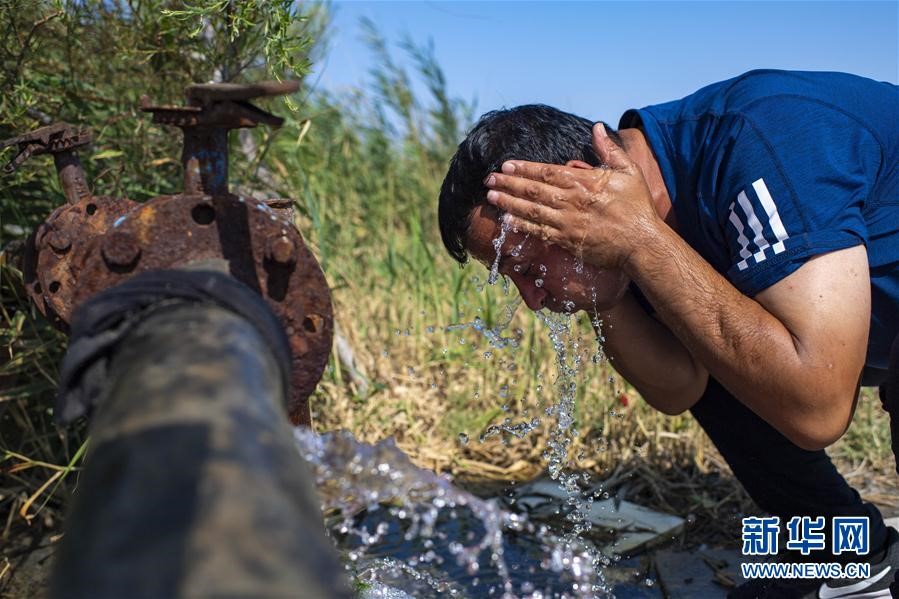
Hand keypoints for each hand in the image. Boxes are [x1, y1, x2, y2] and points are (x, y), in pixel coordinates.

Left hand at [484, 123, 660, 270]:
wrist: (642, 243)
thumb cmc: (637, 207)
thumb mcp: (629, 171)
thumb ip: (609, 149)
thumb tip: (596, 128)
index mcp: (584, 182)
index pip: (546, 172)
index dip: (524, 168)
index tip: (506, 164)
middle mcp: (571, 201)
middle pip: (533, 190)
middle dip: (509, 183)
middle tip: (489, 179)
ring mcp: (567, 223)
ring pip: (531, 210)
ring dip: (509, 202)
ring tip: (491, 196)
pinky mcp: (567, 241)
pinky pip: (538, 232)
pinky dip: (521, 225)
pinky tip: (507, 220)